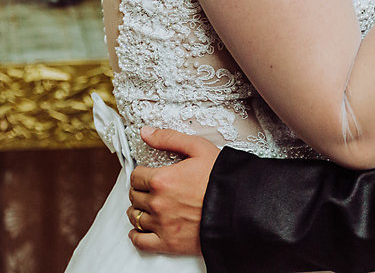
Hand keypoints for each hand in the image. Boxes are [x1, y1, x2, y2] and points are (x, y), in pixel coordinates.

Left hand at [127, 128, 220, 255]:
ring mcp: (162, 224)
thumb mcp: (199, 148)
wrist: (240, 207)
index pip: (136, 176)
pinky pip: (140, 241)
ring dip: (138, 211)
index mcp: (162, 179)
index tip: (148, 175)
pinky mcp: (168, 243)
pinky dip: (136, 235)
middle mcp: (157, 202)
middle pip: (134, 196)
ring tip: (148, 207)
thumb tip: (145, 132)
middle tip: (150, 190)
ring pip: (135, 217)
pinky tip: (141, 229)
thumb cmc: (222, 178)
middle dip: (140, 191)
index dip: (141, 173)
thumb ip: (169, 138)